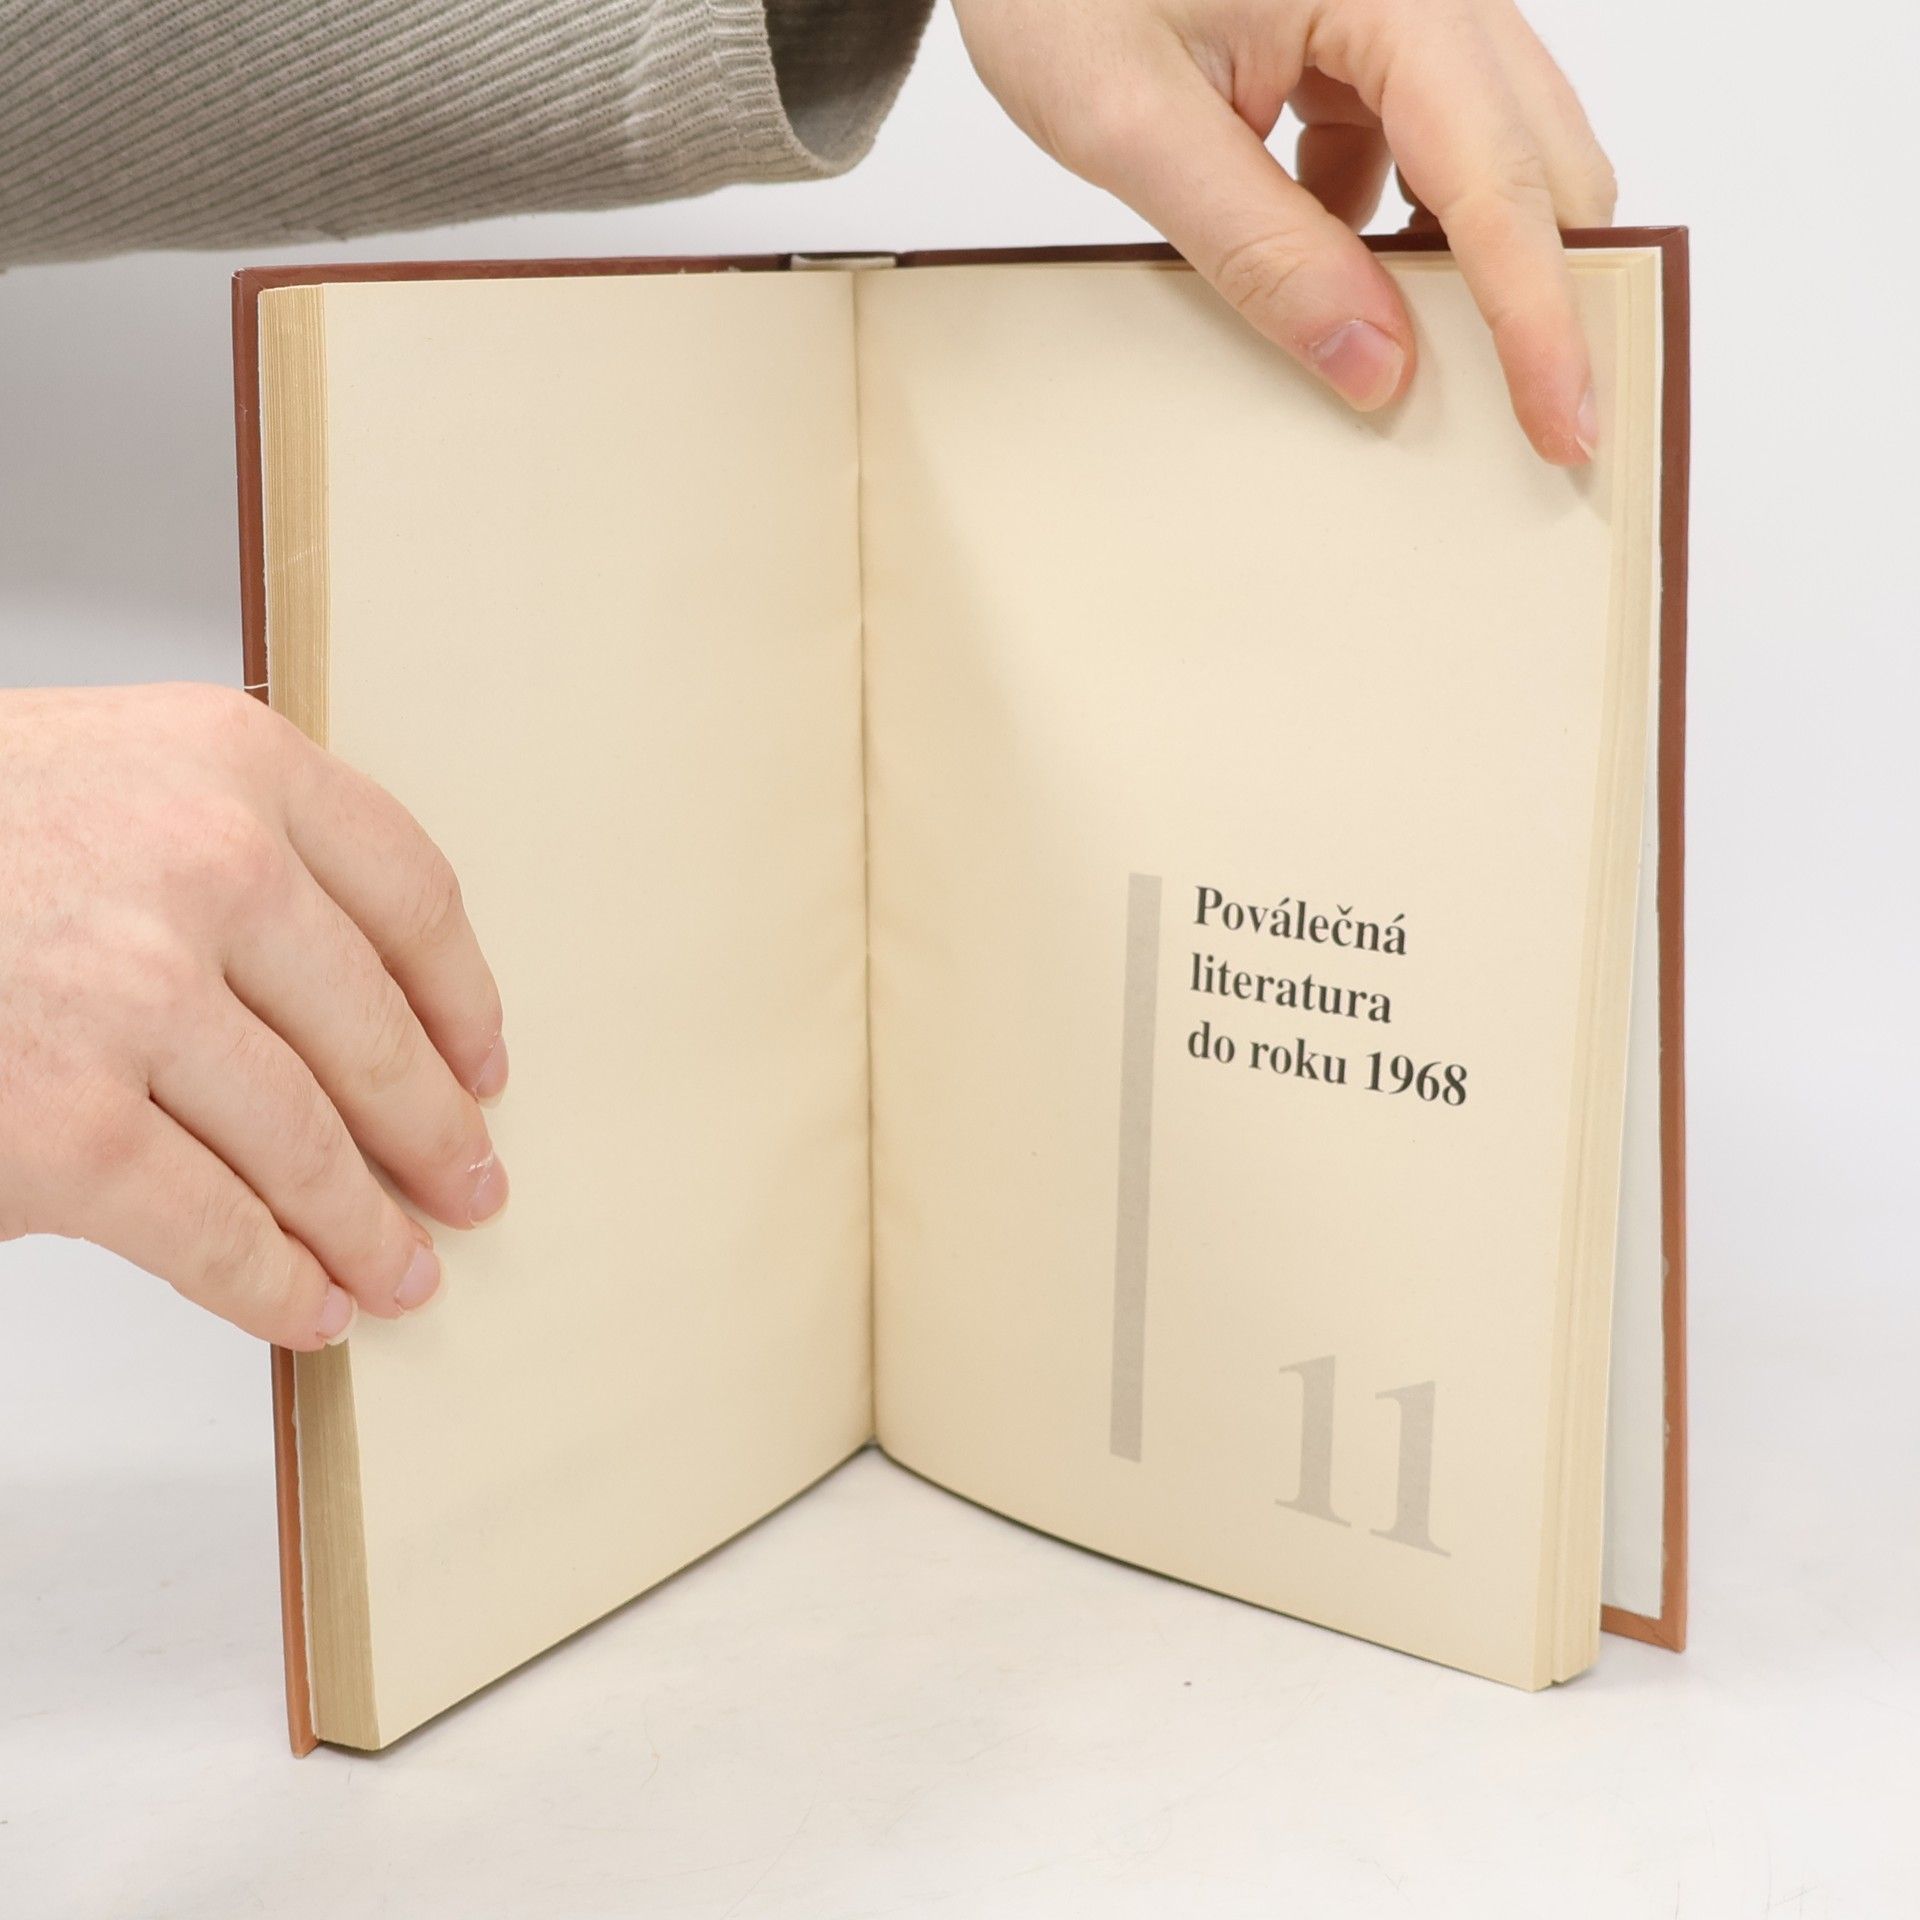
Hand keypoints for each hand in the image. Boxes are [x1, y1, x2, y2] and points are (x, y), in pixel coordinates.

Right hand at [0, 684, 508, 1349]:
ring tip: (404, 1269)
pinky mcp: (61, 1125)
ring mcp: (134, 994)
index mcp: (231, 759)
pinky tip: (311, 1308)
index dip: (461, 999)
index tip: (485, 1061)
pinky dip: (274, 1282)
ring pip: (308, 1145)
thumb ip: (223, 845)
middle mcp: (207, 863)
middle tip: (469, 1185)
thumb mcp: (92, 770)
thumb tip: (350, 1006)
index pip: (413, 895)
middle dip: (432, 1132)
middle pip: (374, 1033)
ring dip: (368, 1227)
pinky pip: (214, 1226)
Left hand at [952, 0, 1615, 462]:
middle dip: (1541, 291)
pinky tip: (1335, 276)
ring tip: (1421, 359)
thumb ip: (1257, 247)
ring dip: (1463, 265)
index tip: (1563, 424)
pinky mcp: (1367, 37)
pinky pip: (1418, 147)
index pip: (1495, 173)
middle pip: (1537, 155)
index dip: (1538, 313)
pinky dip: (1392, 227)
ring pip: (1487, 155)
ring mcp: (1403, 10)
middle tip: (1535, 424)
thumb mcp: (1133, 125)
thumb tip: (1376, 363)